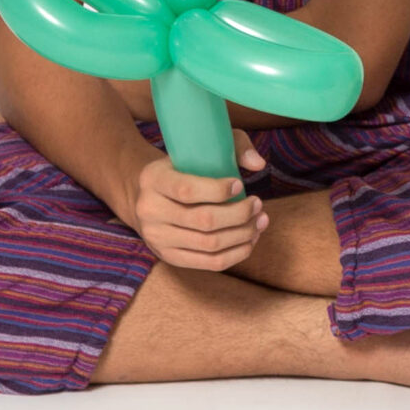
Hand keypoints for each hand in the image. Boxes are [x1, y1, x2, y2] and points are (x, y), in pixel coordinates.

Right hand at [124, 136, 270, 272]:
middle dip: (239, 214)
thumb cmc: (185, 166)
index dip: (218, 190)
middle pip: (203, 220)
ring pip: (208, 244)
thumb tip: (258, 165)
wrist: (150, 195)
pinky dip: (235, 254)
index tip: (240, 184)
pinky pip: (207, 263)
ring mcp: (157, 238)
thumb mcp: (201, 146)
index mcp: (153, 179)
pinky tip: (250, 240)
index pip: (187, 190)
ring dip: (242, 235)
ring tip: (260, 221)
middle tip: (258, 204)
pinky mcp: (169, 257)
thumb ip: (234, 146)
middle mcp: (150, 211)